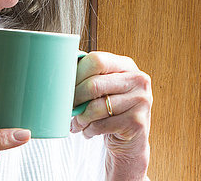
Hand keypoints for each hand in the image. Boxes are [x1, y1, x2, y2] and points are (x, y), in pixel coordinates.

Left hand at [70, 52, 151, 180]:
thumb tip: (60, 73)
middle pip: (94, 85)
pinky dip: (89, 130)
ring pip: (96, 108)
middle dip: (75, 100)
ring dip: (80, 119)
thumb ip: (89, 77)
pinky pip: (101, 125)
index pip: (97, 60)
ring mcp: (141, 100)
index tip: (65, 88)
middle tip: (67, 109)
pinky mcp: (137, 122)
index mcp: (127, 65)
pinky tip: (89, 131)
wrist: (132, 140)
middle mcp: (138, 80)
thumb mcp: (106, 88)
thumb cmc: (112, 110)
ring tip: (78, 123)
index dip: (76, 74)